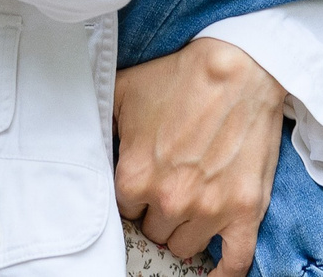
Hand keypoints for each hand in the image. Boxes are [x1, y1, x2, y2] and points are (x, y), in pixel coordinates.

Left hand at [113, 38, 285, 276]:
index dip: (135, 192)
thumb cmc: (181, 77)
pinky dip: (223, 275)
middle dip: (159, 209)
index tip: (146, 178)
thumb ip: (96, 119)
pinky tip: (214, 274)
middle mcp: (170, 199)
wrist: (240, 66)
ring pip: (184, 246)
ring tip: (193, 201)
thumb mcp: (124, 89)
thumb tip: (77, 135)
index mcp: (135, 177)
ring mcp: (210, 209)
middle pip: (154, 230)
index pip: (124, 210)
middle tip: (172, 182)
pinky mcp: (245, 211)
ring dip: (185, 229)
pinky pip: (234, 264)